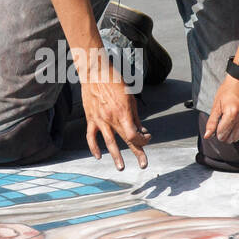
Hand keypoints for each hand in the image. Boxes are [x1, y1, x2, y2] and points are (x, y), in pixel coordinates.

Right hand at [78, 47, 150, 169]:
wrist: (94, 72)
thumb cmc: (114, 81)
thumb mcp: (130, 97)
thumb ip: (135, 116)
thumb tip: (142, 130)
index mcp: (123, 112)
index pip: (134, 134)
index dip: (143, 140)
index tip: (147, 139)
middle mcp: (111, 118)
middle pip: (126, 139)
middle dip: (137, 152)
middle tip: (144, 164)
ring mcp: (100, 119)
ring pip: (109, 142)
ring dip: (116, 156)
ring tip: (121, 167)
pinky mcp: (91, 118)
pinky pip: (91, 136)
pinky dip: (94, 147)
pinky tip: (98, 156)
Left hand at [204, 74, 238, 143]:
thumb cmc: (229, 89)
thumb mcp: (217, 105)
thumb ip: (212, 122)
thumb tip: (208, 135)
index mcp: (232, 114)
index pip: (222, 135)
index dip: (217, 132)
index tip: (217, 126)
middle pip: (230, 139)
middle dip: (224, 134)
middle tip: (223, 122)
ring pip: (238, 137)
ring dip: (232, 132)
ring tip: (231, 119)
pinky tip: (238, 117)